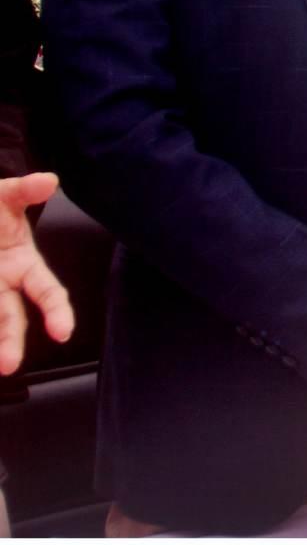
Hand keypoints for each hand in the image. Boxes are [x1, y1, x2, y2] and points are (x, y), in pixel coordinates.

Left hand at [0, 173, 69, 375]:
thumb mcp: (1, 197)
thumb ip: (23, 191)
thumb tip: (50, 180)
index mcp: (23, 265)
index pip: (47, 292)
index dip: (57, 312)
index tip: (62, 332)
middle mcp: (3, 286)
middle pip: (12, 319)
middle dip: (11, 342)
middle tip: (8, 364)